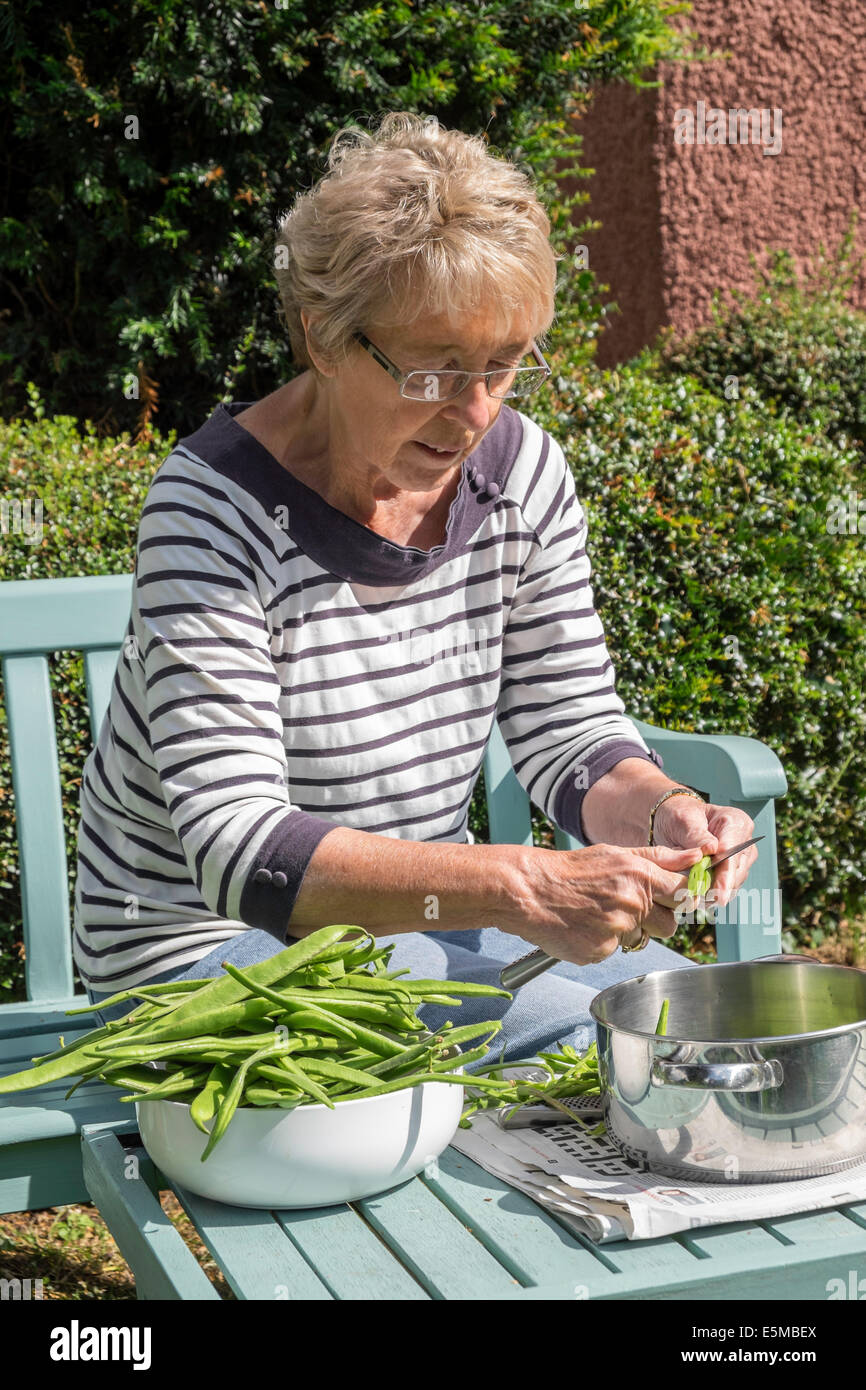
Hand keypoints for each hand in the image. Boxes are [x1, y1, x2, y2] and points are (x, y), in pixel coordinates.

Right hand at [512, 841, 706, 965]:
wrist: (529, 891)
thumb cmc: (572, 871)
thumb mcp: (616, 854)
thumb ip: (659, 858)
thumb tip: (697, 855)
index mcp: (641, 876)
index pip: (684, 893)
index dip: (679, 898)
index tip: (670, 899)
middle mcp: (633, 903)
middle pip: (670, 925)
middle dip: (654, 920)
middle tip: (625, 907)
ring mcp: (617, 930)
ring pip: (640, 939)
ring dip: (626, 932)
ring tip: (598, 914)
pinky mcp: (600, 951)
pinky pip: (613, 952)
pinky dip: (601, 942)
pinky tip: (583, 927)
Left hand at [652, 794, 757, 911]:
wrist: (673, 823)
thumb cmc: (678, 817)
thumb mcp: (683, 820)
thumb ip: (697, 835)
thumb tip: (713, 849)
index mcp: (736, 822)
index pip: (733, 852)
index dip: (726, 875)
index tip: (719, 895)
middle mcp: (744, 841)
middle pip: (736, 871)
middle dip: (719, 888)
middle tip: (700, 903)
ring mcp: (741, 858)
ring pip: (733, 883)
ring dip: (715, 892)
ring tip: (695, 899)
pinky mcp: (734, 872)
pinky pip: (726, 888)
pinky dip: (712, 894)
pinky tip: (699, 899)